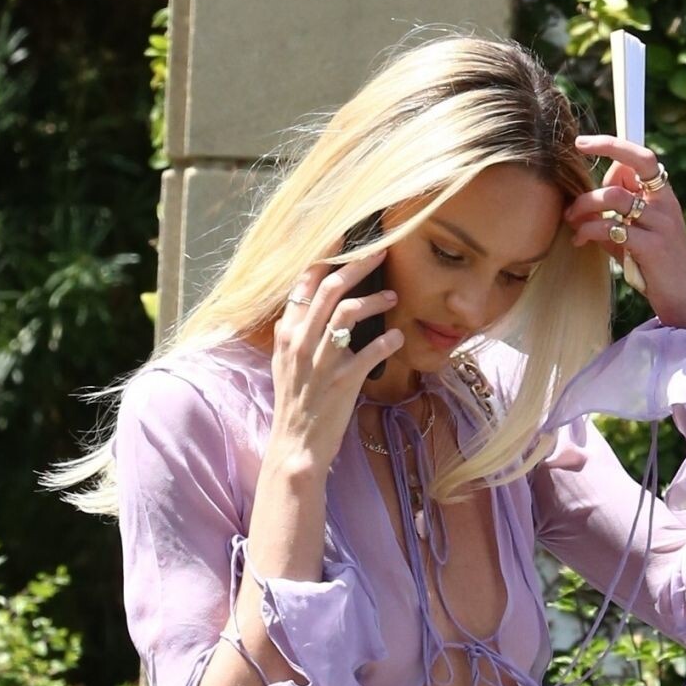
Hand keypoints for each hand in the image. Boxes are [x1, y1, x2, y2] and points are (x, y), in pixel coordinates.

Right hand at [269, 247, 403, 473]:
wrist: (295, 446)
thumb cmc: (297, 405)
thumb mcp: (287, 364)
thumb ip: (298, 335)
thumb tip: (319, 310)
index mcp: (286, 333)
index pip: (304, 282)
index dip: (326, 256)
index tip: (345, 238)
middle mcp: (300, 342)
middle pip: (331, 288)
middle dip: (358, 265)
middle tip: (381, 253)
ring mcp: (321, 362)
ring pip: (349, 313)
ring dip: (375, 299)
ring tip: (393, 296)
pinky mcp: (342, 382)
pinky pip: (370, 352)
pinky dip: (388, 340)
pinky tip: (398, 336)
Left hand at [567, 135, 685, 329]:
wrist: (685, 302)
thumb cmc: (656, 271)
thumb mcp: (635, 238)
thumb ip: (615, 219)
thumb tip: (584, 205)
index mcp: (664, 196)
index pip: (640, 157)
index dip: (610, 145)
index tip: (581, 143)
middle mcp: (666, 203)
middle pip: (629, 167)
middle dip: (595, 173)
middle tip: (570, 202)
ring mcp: (661, 224)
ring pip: (614, 197)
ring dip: (586, 207)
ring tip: (572, 222)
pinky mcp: (653, 247)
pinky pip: (613, 227)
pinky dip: (589, 231)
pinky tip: (580, 240)